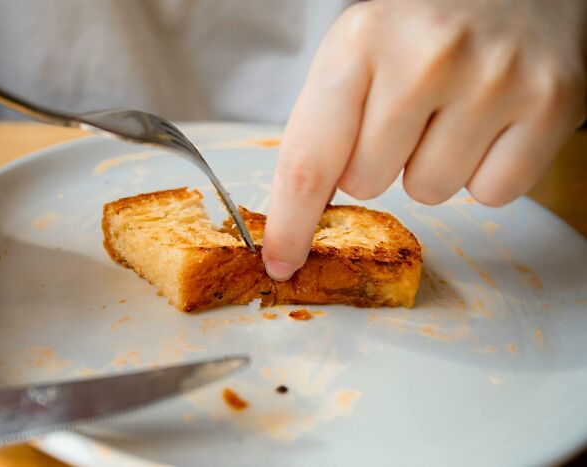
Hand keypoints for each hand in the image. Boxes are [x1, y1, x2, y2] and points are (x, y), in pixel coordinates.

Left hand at [263, 0, 586, 279]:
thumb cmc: (423, 23)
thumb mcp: (357, 50)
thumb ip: (325, 126)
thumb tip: (302, 215)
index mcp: (360, 41)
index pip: (310, 160)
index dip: (291, 223)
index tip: (282, 261)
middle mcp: (426, 57)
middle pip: (367, 184)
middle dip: (376, 163)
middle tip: (404, 114)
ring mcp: (493, 80)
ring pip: (430, 193)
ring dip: (430, 166)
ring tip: (449, 110)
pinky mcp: (551, 103)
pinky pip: (492, 194)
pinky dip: (484, 172)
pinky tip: (488, 122)